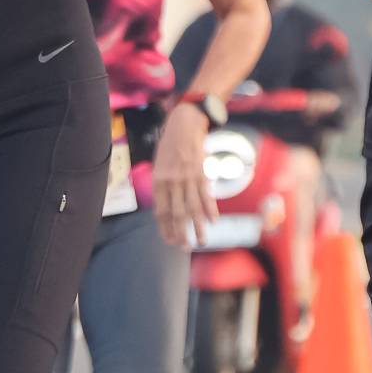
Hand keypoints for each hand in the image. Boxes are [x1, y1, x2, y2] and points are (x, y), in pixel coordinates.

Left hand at [151, 103, 216, 246]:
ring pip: (193, 208)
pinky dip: (210, 210)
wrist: (184, 124)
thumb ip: (162, 187)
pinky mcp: (201, 173)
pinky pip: (206, 195)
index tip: (170, 241)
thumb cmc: (170, 146)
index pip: (161, 211)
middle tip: (185, 248)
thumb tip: (165, 210)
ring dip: (198, 227)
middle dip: (181, 233)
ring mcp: (187, 178)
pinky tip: (213, 222)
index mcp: (158, 181)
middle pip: (177, 214)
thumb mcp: (159, 166)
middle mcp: (172, 181)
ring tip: (201, 242)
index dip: (166, 228)